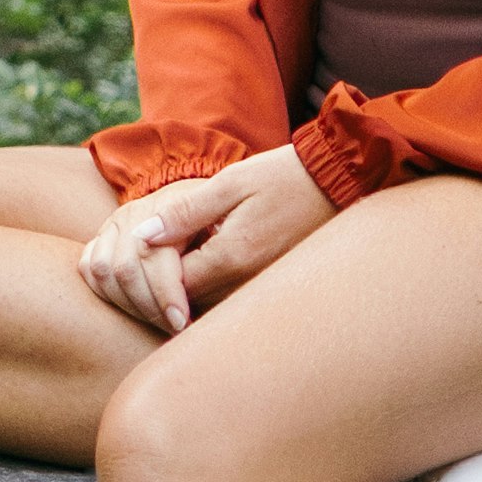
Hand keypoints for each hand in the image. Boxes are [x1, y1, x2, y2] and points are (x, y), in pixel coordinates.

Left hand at [80, 154, 323, 332]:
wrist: (339, 181)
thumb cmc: (282, 176)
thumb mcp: (229, 183)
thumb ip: (185, 213)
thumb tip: (142, 236)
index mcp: (233, 257)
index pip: (174, 287)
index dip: (151, 275)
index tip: (145, 253)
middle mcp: (249, 283)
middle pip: (191, 303)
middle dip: (168, 288)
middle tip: (156, 260)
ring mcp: (264, 289)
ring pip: (213, 305)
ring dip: (193, 289)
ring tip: (184, 257)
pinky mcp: (275, 286)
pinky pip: (235, 299)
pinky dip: (217, 285)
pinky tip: (215, 258)